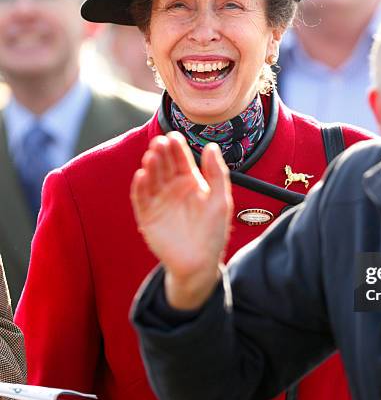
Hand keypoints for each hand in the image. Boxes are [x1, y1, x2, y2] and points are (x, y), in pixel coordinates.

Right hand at [131, 132, 232, 309]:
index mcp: (190, 182)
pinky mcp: (148, 216)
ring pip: (151, 179)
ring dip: (150, 167)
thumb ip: (217, 174)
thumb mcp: (221, 200)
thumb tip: (211, 146)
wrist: (200, 262)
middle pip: (164, 166)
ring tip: (152, 156)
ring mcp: (159, 201)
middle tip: (160, 143)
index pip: (181, 160)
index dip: (177, 148)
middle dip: (162, 154)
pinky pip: (141, 199)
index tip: (174, 137)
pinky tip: (141, 175)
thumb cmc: (213, 232)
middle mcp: (173, 188)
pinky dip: (139, 187)